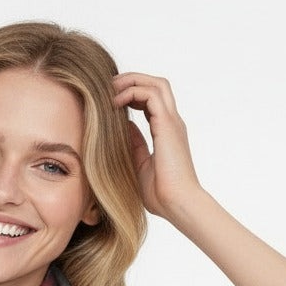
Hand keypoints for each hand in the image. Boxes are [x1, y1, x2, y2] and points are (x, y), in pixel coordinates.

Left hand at [112, 73, 202, 221]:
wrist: (177, 204)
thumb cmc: (161, 194)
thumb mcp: (140, 164)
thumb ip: (134, 145)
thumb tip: (122, 128)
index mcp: (166, 132)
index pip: (152, 100)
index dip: (132, 94)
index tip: (110, 100)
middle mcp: (172, 123)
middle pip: (156, 85)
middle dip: (132, 80)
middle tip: (108, 87)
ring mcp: (172, 122)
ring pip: (156, 84)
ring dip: (131, 81)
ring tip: (110, 89)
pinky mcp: (168, 125)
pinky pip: (151, 94)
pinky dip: (132, 92)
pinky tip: (115, 103)